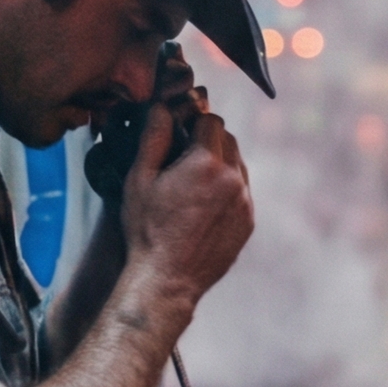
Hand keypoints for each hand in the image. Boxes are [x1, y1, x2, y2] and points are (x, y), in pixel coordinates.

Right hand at [121, 98, 253, 314]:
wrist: (167, 280)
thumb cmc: (147, 230)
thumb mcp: (139, 180)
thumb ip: (153, 138)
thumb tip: (162, 107)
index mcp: (206, 163)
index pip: (211, 120)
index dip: (193, 121)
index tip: (179, 132)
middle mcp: (233, 179)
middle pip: (228, 140)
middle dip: (208, 140)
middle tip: (184, 155)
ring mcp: (244, 202)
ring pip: (238, 165)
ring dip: (220, 163)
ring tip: (194, 181)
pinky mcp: (248, 222)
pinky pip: (242, 191)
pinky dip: (227, 189)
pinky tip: (204, 204)